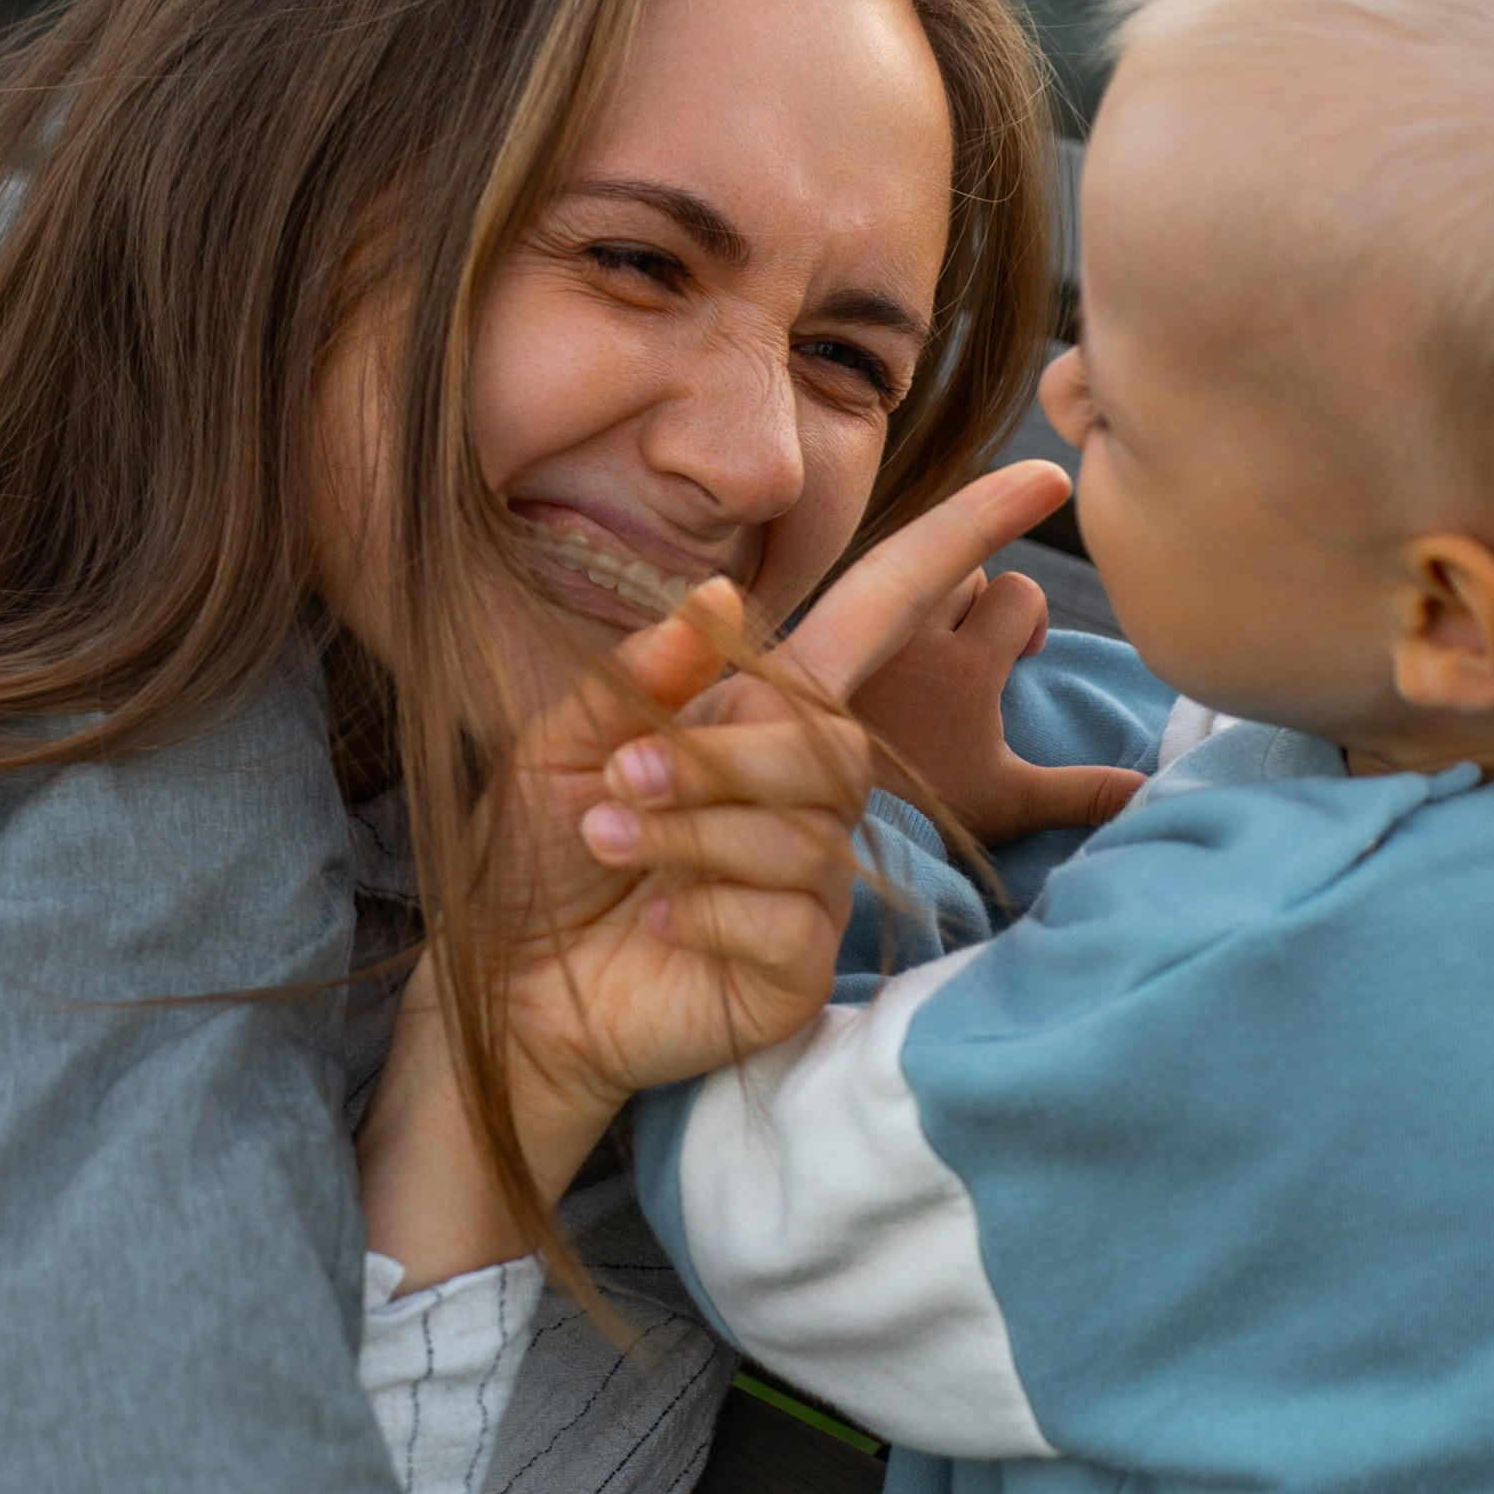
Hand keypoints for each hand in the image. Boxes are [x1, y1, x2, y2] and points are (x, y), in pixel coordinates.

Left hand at [359, 581, 864, 1286]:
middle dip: (726, 761)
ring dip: (694, 835)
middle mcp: (802, 805)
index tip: (989, 509)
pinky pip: (795, 926)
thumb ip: (639, 678)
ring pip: (809, 842)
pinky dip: (713, 913)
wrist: (503, 985)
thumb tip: (719, 596)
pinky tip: (654, 918)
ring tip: (603, 842)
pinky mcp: (796, 975)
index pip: (866, 634)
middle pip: (837, 754)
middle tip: (621, 778)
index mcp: (754, 728)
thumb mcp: (559, 750)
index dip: (930, 563)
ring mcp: (809, 894)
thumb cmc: (535, 861)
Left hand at [849, 562, 1143, 845]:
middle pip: (964, 569)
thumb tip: (1150, 790)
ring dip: (932, 599)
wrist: (830, 835)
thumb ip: (1082, 792)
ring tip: (931, 653)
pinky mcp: (813, 643)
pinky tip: (882, 664)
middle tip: (975, 651)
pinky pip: (856, 595)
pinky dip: (881, 616)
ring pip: (908, 571)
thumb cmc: (924, 820)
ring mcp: (862, 638)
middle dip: (980, 599)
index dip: (1030, 618)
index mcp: (965, 669)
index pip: (1018, 592)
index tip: (1021, 658)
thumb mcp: (1010, 805)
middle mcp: (912, 639)